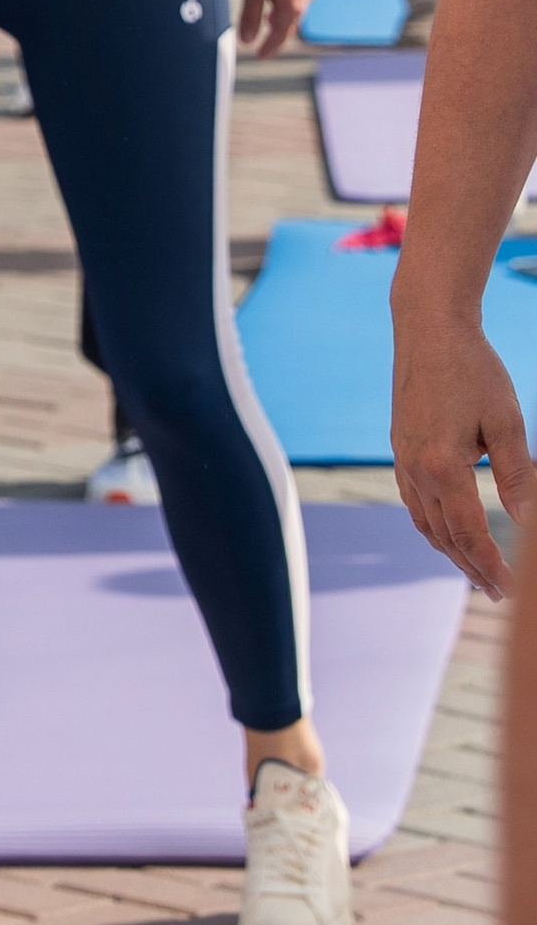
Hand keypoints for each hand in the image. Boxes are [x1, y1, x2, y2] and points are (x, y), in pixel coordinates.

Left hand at [235, 0, 313, 58]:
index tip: (262, 55)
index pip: (281, 34)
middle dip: (277, 32)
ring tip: (270, 16)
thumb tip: (247, 39)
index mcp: (292, 5)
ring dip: (282, 14)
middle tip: (266, 40)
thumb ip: (250, 16)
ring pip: (296, 5)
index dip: (270, 47)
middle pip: (291, 21)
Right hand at [393, 294, 529, 596]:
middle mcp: (415, 471)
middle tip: (499, 593)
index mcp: (442, 466)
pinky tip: (449, 531)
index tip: (511, 588)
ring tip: (477, 570)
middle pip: (443, 537)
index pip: (467, 533)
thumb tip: (530, 521)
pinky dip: (434, 528)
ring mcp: (402, 463)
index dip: (490, 565)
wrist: (427, 331)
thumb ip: (518, 476)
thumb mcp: (506, 422)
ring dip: (451, 553)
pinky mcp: (400, 452)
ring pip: (425, 525)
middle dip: (472, 568)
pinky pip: (414, 505)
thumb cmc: (473, 370)